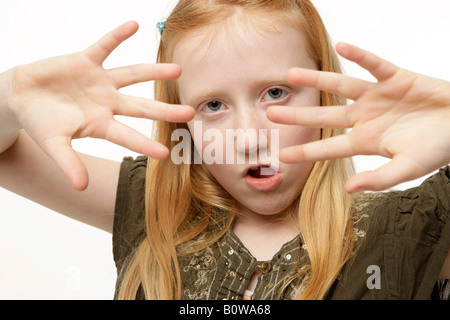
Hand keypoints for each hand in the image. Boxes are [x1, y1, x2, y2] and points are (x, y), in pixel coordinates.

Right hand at [7, 21, 193, 190]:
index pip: (128, 137)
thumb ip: (68, 163)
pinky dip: (117, 36)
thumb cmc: (40, 123)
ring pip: (132, 75)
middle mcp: (108, 103)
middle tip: (190, 111)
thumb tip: (81, 187)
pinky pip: (104, 46)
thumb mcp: (53, 145)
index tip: (166, 154)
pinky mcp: (86, 60)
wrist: (21, 97)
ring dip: (153, 71)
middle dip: (164, 110)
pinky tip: (134, 25)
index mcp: (101, 125)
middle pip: (141, 107)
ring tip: (178, 69)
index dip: (145, 145)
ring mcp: (100, 81)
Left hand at [267, 43, 449, 192]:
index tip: (282, 155)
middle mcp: (365, 117)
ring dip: (316, 79)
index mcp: (366, 141)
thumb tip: (348, 189)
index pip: (329, 147)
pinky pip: (374, 64)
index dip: (306, 151)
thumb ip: (379, 179)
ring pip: (340, 85)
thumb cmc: (438, 148)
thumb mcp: (409, 168)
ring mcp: (378, 96)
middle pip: (325, 115)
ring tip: (290, 74)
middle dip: (298, 114)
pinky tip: (342, 46)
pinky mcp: (396, 78)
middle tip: (270, 113)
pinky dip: (360, 55)